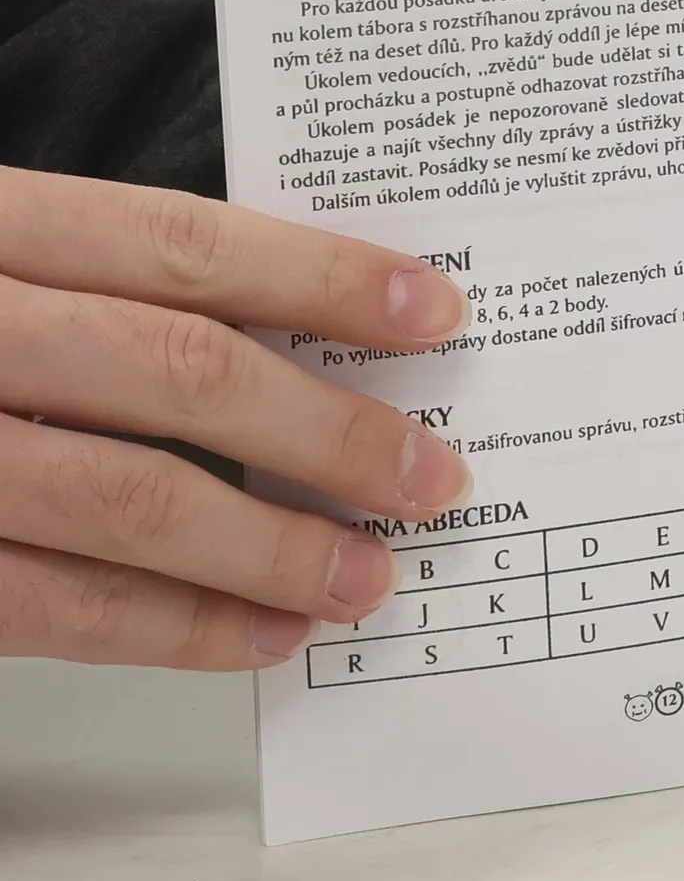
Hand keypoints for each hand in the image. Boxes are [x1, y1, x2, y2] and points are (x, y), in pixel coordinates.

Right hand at [0, 171, 471, 668]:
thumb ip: (95, 277)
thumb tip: (287, 330)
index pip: (181, 243)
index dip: (323, 279)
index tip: (436, 312)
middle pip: (177, 374)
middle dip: (327, 431)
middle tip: (432, 475)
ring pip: (125, 501)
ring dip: (271, 549)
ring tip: (368, 575)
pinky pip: (50, 608)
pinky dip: (171, 630)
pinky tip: (259, 636)